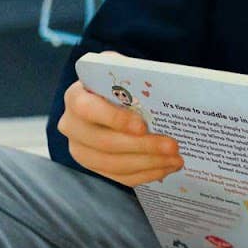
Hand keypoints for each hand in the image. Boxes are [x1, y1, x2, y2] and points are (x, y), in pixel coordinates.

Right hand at [57, 76, 181, 186]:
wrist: (108, 97)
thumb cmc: (118, 83)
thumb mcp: (122, 71)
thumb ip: (132, 75)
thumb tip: (161, 86)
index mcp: (76, 97)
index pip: (88, 110)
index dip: (115, 119)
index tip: (142, 126)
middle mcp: (71, 126)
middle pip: (105, 143)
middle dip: (143, 147)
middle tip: (172, 146)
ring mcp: (81, 149)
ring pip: (113, 164)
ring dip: (149, 163)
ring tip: (176, 159)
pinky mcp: (95, 167)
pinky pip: (120, 176)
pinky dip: (146, 174)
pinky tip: (167, 167)